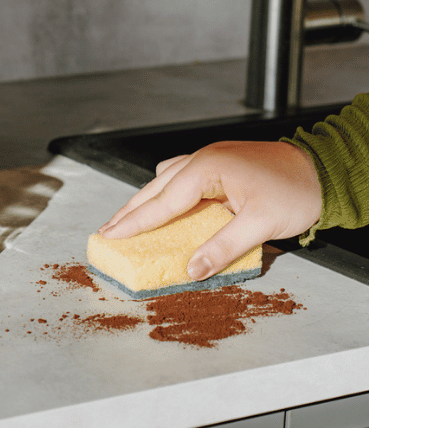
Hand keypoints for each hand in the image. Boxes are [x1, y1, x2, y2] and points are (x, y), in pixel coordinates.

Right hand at [98, 141, 321, 279]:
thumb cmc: (296, 190)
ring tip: (127, 222)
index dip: (134, 222)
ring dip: (147, 200)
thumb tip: (192, 269)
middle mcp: (205, 159)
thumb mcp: (261, 224)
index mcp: (209, 168)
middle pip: (156, 187)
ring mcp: (212, 158)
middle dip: (131, 210)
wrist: (322, 170)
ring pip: (167, 180)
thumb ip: (223, 247)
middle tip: (106, 232)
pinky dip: (167, 193)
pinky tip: (165, 206)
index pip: (162, 201)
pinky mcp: (221, 164)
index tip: (109, 236)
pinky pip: (183, 177)